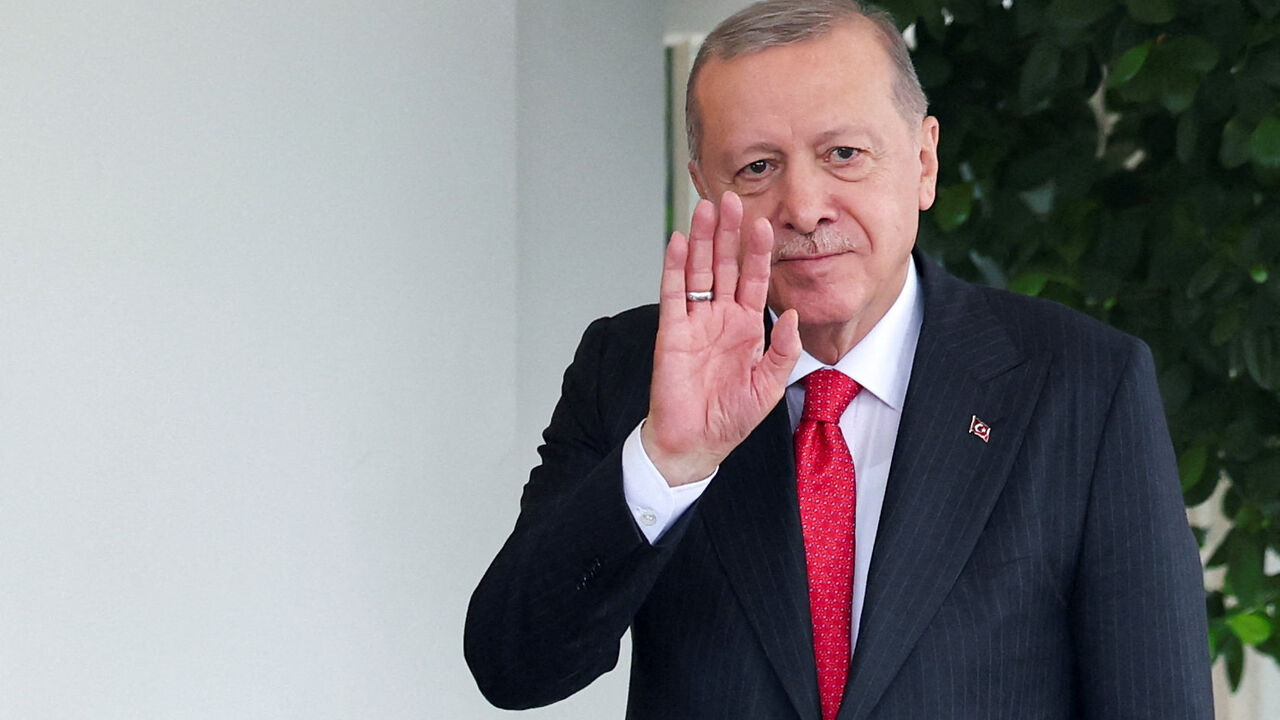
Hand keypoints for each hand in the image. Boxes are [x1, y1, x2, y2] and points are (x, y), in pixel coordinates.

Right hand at [641, 192, 801, 485]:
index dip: (759, 251)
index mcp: (746, 326)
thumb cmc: (730, 417)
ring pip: (698, 270)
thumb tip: (788, 313)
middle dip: (728, 232)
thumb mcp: (768, 385)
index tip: (764, 222)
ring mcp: (695, 321)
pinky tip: (677, 241)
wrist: (695, 443)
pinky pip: (673, 293)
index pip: (754, 278)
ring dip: (701, 239)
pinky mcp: (671, 331)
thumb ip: (781, 349)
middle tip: (731, 198)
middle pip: (724, 264)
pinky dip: (674, 266)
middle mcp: (720, 317)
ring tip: (705, 207)